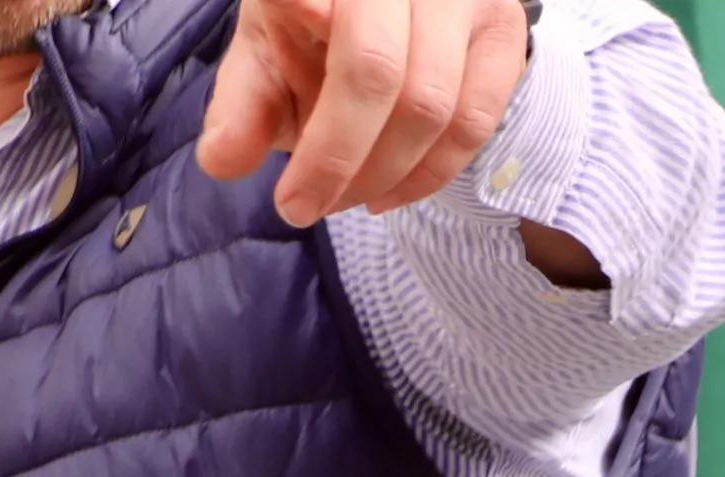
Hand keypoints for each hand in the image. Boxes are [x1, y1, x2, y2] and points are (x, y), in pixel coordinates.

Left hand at [200, 0, 532, 226]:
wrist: (389, 18)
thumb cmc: (312, 40)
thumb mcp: (264, 67)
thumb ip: (242, 110)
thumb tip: (223, 158)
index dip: (305, 15)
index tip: (305, 43)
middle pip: (374, 68)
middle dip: (336, 158)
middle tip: (301, 208)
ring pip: (430, 103)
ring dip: (381, 175)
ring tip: (343, 200)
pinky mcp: (501, 27)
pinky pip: (473, 121)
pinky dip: (427, 175)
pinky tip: (387, 194)